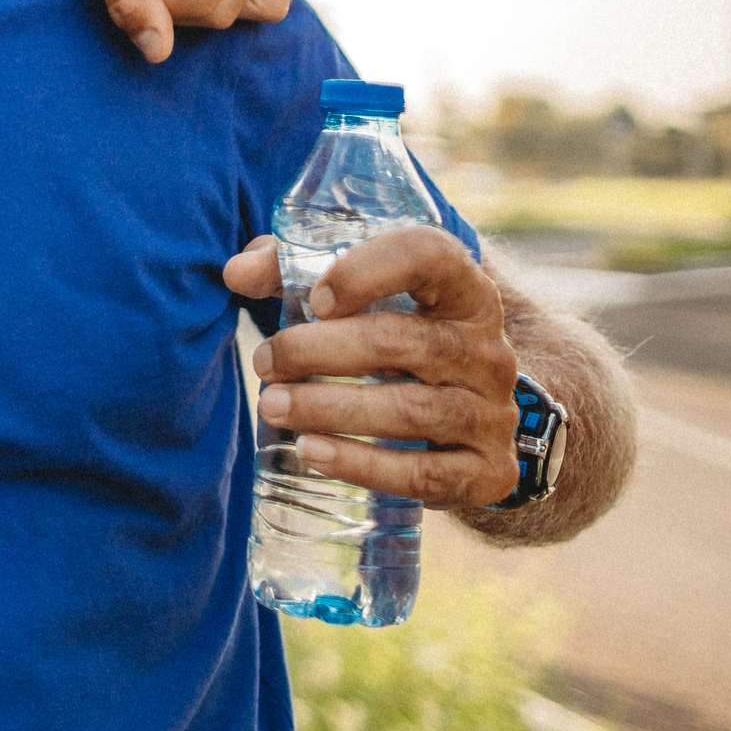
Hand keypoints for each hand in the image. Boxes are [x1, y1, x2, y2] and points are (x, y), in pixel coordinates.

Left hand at [225, 230, 523, 506]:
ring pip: (411, 410)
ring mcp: (494, 414)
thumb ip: (296, 271)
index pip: (431, 256)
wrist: (469, 421)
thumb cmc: (398, 341)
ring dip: (329, 408)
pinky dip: (363, 465)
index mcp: (464, 292)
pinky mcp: (489, 472)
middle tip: (264, 362)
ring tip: (270, 405)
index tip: (315, 297)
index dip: (368, 271)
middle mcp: (489, 350)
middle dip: (318, 351)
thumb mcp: (361, 298)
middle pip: (401, 341)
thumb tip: (236, 273)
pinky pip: (425, 474)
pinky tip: (311, 453)